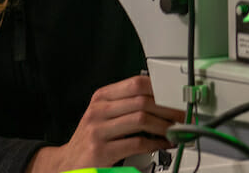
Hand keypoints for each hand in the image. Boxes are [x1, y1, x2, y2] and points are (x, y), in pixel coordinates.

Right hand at [27, 75, 184, 171]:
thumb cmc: (90, 140)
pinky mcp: (101, 151)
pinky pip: (136, 143)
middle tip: (182, 116)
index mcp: (101, 97)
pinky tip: (163, 145)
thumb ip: (127, 106)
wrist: (66, 164)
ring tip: (176, 131)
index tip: (175, 97)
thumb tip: (161, 100)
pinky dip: (155, 144)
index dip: (160, 89)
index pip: (136, 83)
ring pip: (141, 119)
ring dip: (164, 126)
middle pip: (142, 100)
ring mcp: (98, 130)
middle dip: (168, 108)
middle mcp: (98, 111)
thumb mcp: (103, 116)